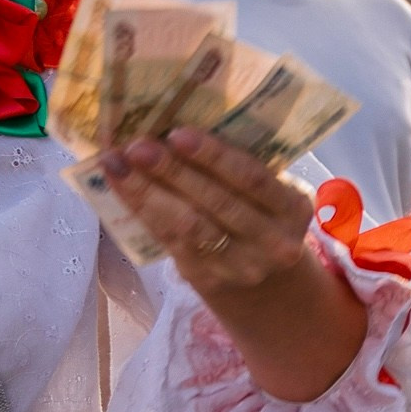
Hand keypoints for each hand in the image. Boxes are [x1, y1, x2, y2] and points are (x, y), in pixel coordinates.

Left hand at [100, 127, 315, 292]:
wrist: (268, 286)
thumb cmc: (262, 220)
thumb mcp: (271, 198)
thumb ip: (242, 171)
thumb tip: (179, 126)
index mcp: (293, 208)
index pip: (254, 179)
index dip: (215, 157)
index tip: (178, 133)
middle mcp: (273, 242)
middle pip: (218, 203)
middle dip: (173, 171)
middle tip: (138, 146)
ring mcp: (240, 265)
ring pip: (189, 226)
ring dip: (148, 192)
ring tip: (117, 165)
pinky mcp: (208, 279)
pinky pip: (171, 241)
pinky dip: (142, 212)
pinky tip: (121, 189)